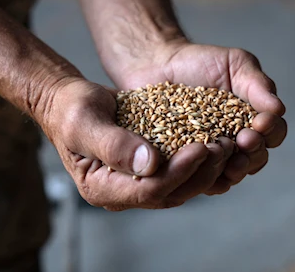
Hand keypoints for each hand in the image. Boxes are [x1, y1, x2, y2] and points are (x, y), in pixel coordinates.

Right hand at [36, 78, 234, 209]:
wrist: (69, 101)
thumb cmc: (70, 109)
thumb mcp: (84, 122)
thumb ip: (113, 144)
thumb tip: (150, 164)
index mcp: (101, 188)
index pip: (149, 191)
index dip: (178, 172)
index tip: (200, 148)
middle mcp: (122, 192)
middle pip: (171, 193)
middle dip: (200, 172)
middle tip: (223, 146)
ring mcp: (136, 182)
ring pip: (180, 185)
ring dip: (205, 168)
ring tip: (225, 143)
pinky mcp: (149, 168)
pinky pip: (179, 170)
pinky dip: (198, 159)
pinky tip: (216, 140)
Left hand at [104, 40, 286, 194]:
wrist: (160, 64)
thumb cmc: (202, 62)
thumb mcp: (235, 64)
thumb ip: (257, 84)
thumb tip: (279, 108)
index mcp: (253, 121)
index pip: (274, 134)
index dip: (272, 131)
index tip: (261, 122)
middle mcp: (237, 144)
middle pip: (256, 159)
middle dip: (254, 152)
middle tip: (245, 140)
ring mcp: (212, 157)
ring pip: (230, 175)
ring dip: (233, 169)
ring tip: (225, 156)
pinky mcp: (186, 164)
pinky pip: (198, 180)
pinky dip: (202, 177)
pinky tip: (198, 166)